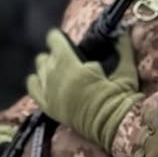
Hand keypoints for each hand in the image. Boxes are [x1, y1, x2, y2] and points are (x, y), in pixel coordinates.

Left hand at [27, 30, 139, 153]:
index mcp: (71, 65)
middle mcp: (55, 77)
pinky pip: (32, 88)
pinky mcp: (48, 107)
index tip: (65, 39)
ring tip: (61, 72)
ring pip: (38, 70)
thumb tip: (123, 30)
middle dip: (55, 55)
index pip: (54, 40)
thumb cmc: (119, 97)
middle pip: (45, 57)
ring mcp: (49, 93)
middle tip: (70, 59)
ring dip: (47, 68)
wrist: (113, 126)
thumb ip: (122, 47)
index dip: (58, 37)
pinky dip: (37, 82)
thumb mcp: (125, 69)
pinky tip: (47, 82)